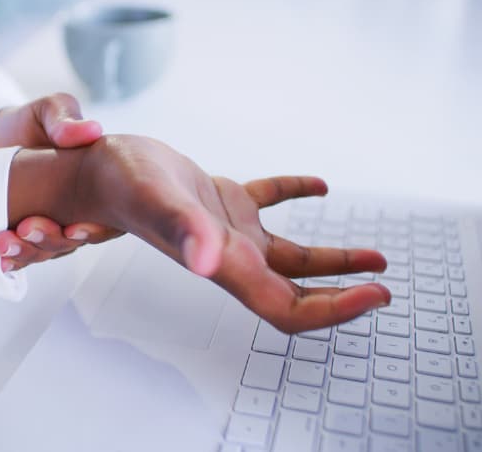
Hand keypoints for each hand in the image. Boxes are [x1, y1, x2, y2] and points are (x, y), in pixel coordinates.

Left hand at [0, 93, 120, 270]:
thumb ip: (65, 119)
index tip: (74, 229)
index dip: (96, 230)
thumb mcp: (51, 110)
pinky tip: (2, 261)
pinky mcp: (28, 233)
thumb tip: (91, 130)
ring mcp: (54, 225)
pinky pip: (27, 252)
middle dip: (52, 241)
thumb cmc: (34, 122)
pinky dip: (15, 259)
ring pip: (49, 251)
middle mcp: (81, 212)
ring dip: (28, 252)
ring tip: (4, 243)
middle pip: (75, 240)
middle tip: (27, 228)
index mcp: (99, 185)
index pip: (109, 218)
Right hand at [69, 135, 390, 332]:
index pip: (288, 309)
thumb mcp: (156, 199)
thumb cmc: (121, 185)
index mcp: (225, 266)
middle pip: (296, 296)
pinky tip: (320, 186)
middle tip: (384, 287)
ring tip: (375, 256)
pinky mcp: (222, 204)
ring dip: (334, 261)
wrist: (96, 171)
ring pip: (291, 259)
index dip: (334, 310)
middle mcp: (231, 257)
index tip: (375, 295)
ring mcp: (228, 233)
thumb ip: (183, 229)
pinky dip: (297, 195)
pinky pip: (269, 203)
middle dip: (344, 297)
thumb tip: (208, 261)